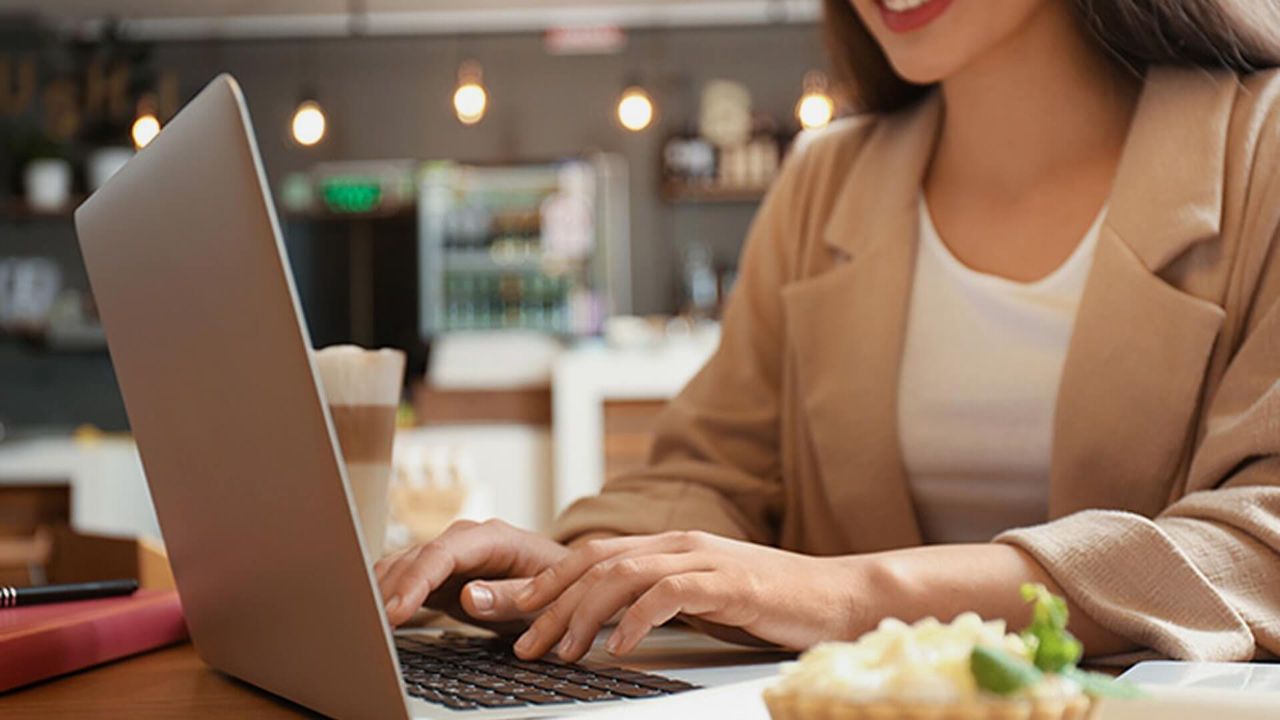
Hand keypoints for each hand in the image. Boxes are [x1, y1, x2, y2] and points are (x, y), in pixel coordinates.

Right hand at [374, 519, 569, 628]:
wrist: (562, 580)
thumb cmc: (560, 586)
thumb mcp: (547, 596)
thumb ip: (511, 595)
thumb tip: (470, 596)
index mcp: (493, 537)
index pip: (443, 554)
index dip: (416, 581)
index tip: (395, 611)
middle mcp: (465, 539)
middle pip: (416, 559)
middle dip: (389, 590)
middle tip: (368, 625)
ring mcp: (449, 554)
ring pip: (403, 566)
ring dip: (381, 592)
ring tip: (363, 622)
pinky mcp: (440, 573)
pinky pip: (404, 578)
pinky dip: (385, 595)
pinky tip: (372, 615)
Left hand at [508, 531, 861, 661]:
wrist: (838, 596)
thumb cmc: (772, 602)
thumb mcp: (704, 597)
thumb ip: (661, 598)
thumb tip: (611, 623)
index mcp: (669, 545)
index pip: (593, 554)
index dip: (549, 580)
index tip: (515, 610)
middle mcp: (679, 543)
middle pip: (596, 562)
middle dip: (551, 600)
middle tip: (522, 640)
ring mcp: (704, 559)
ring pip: (623, 574)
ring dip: (584, 614)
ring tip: (563, 651)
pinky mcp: (728, 582)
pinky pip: (669, 593)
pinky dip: (637, 618)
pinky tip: (619, 647)